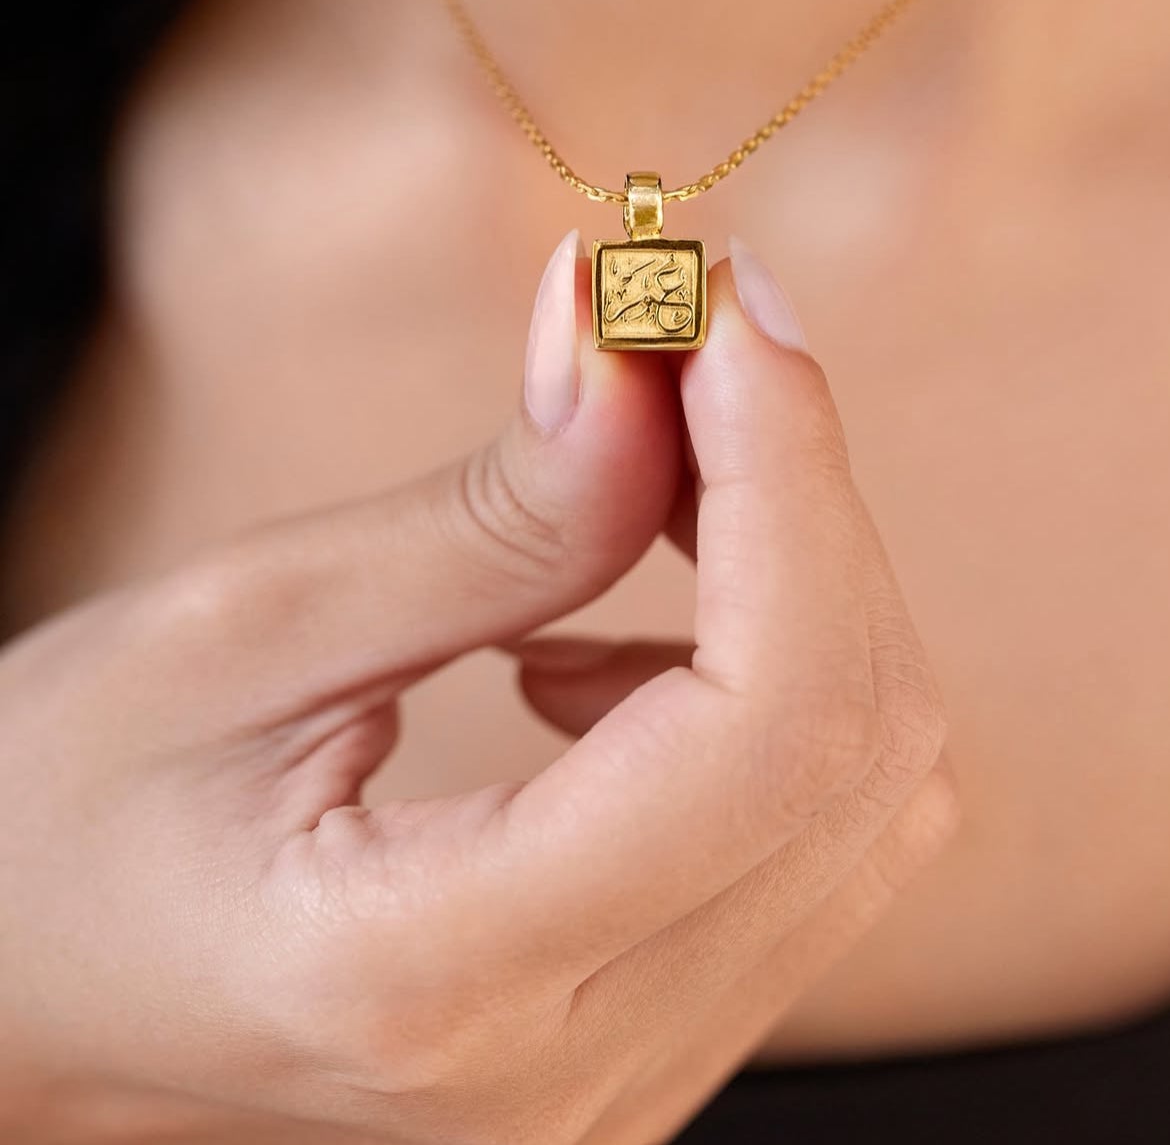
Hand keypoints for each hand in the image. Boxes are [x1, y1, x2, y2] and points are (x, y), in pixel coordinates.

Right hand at [0, 234, 954, 1143]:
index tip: (724, 316)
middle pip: (854, 751)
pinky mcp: (643, 1032)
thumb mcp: (241, 631)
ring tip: (653, 472)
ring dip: (800, 583)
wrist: (16, 992)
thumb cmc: (58, 818)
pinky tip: (612, 635)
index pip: (767, 731)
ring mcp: (628, 1076)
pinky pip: (811, 833)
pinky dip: (768, 678)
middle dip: (807, 503)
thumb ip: (489, 512)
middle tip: (694, 342)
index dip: (790, 486)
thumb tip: (639, 349)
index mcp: (444, 978)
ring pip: (869, 793)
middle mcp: (579, 1070)